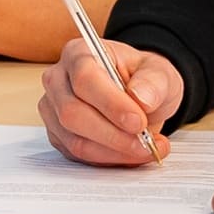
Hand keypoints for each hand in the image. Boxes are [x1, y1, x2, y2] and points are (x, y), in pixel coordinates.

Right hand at [39, 37, 182, 167]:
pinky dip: (109, 160)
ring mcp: (53, 110)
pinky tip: (131, 154)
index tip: (138, 121)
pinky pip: (78, 156)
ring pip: (75, 140)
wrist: (138, 96)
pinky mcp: (58, 136)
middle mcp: (58, 80)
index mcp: (79, 53)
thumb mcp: (159, 72)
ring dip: (114, 152)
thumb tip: (142, 98)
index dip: (111, 104)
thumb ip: (154, 81)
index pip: (84, 78)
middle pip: (72, 113)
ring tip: (146, 149)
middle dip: (113, 135)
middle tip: (145, 143)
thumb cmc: (142, 79)